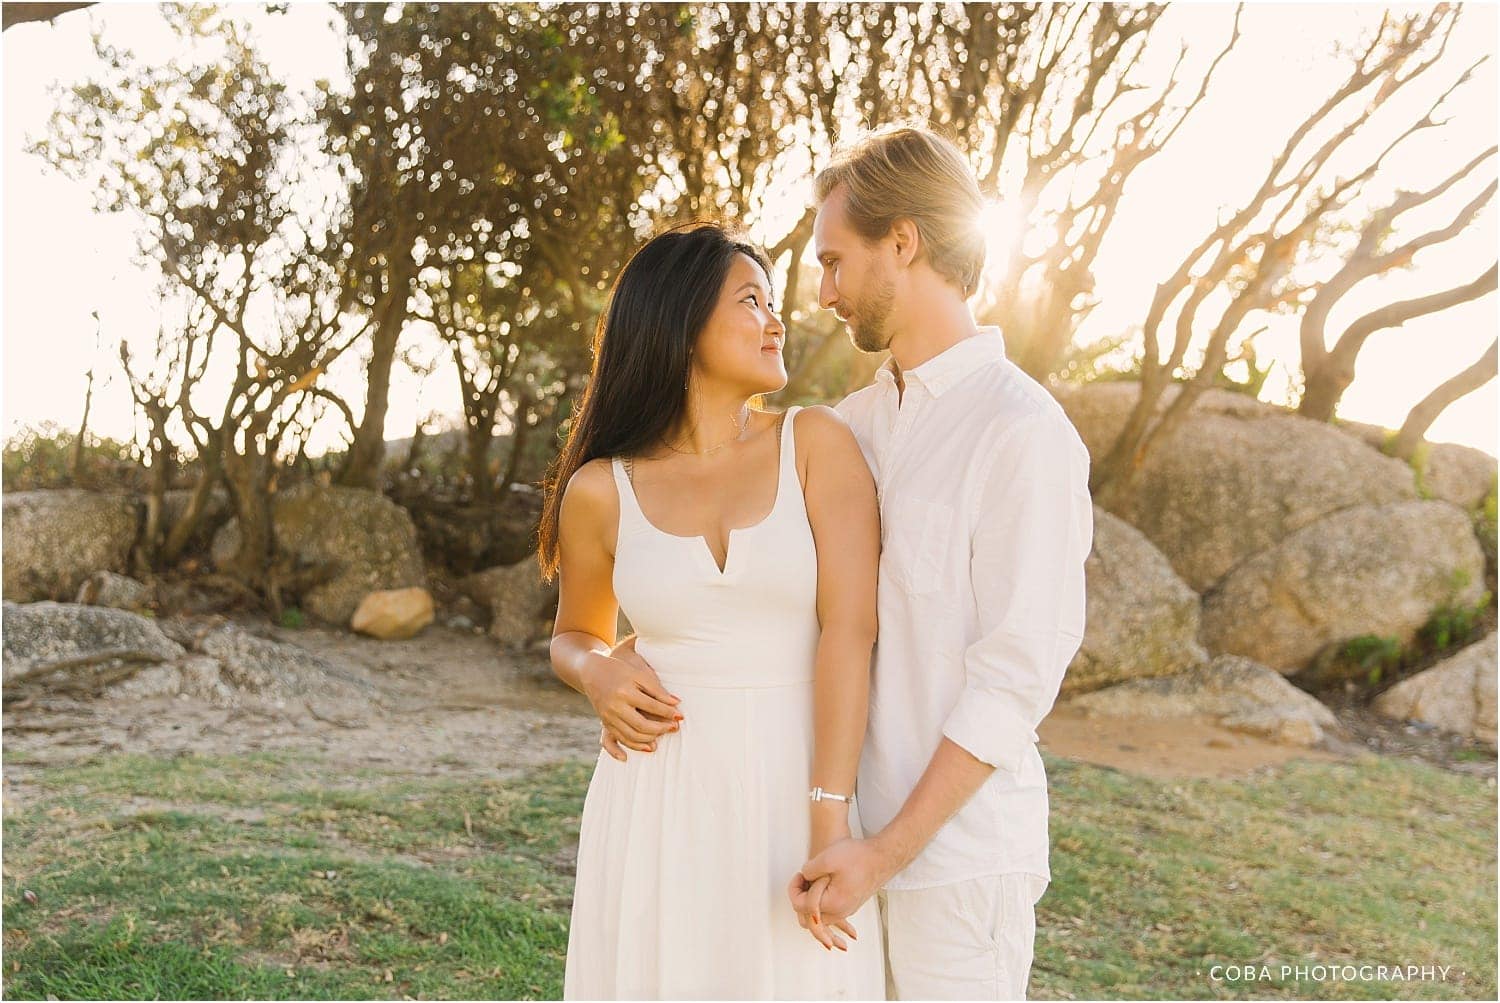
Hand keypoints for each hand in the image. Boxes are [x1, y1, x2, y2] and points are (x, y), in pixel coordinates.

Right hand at [586, 635, 681, 760]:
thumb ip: (657, 689)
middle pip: (642, 725)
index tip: (680, 716)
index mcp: (625, 692)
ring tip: (664, 734)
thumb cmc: (620, 671)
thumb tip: (676, 703)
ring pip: (632, 736)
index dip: (668, 712)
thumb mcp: (638, 675)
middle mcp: (615, 707)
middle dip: (661, 728)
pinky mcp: (605, 723)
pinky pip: (621, 740)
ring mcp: (608, 717)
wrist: (592, 672)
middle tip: (675, 728)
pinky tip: (649, 747)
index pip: (652, 706)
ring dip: (650, 739)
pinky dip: (635, 746)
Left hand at [793, 810, 855, 949]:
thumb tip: (804, 877)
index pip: (801, 906)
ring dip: (811, 903)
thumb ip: (809, 871)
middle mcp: (840, 912)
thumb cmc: (859, 857)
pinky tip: (821, 890)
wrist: (883, 857)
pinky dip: (822, 906)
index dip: (794, 888)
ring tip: (811, 882)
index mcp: (832, 904)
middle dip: (801, 899)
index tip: (800, 873)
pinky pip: (831, 913)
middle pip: (808, 918)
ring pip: (820, 917)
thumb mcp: (827, 858)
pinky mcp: (851, 904)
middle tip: (803, 880)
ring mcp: (847, 910)